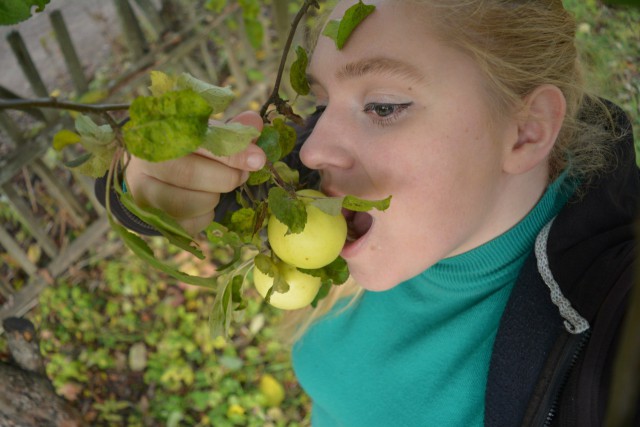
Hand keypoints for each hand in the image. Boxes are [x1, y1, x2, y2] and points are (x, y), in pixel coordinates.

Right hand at [124, 111, 264, 234]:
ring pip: (190, 203)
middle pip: (190, 174)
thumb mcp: (204, 134)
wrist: (147, 176)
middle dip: (226, 177)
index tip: (258, 159)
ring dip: (214, 197)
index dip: (231, 151)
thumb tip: (254, 123)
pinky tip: (202, 202)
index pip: (197, 140)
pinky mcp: (151, 219)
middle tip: (242, 175)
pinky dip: (205, 214)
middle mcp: (144, 162)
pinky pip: (190, 223)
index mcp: (158, 131)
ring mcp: (143, 193)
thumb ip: (229, 130)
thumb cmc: (183, 150)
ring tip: (216, 188)